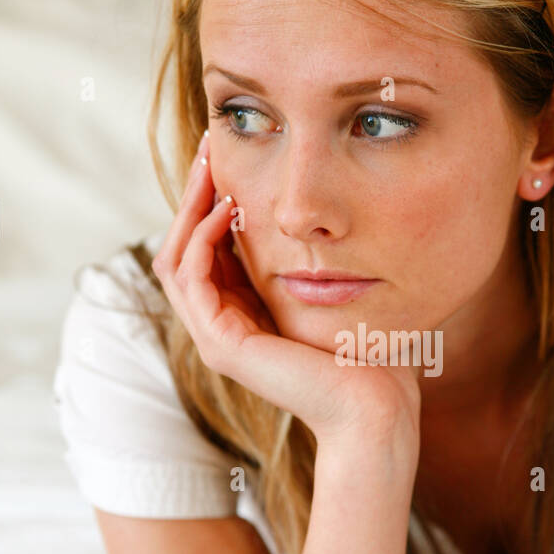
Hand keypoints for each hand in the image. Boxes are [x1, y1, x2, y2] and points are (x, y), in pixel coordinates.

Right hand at [150, 133, 421, 450]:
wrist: (377, 407)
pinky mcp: (222, 346)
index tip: (230, 152)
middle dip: (194, 193)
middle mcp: (221, 327)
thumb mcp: (339, 291)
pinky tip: (225, 208)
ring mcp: (216, 340)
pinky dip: (201, 238)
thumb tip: (328, 211)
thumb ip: (319, 258)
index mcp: (243, 315)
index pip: (207, 248)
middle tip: (211, 145)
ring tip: (211, 165)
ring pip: (176, 258)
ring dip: (190, 207)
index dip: (212, 199)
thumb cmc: (371, 354)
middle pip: (183, 246)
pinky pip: (191, 279)